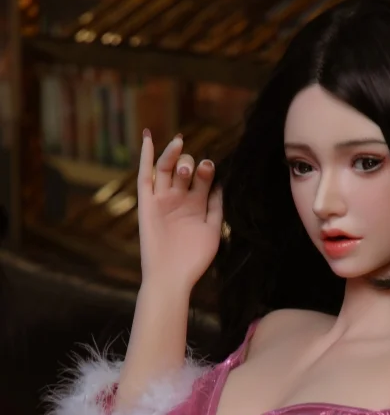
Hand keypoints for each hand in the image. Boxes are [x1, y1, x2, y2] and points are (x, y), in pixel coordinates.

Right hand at [137, 130, 222, 291]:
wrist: (172, 277)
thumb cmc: (194, 258)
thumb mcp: (212, 230)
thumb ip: (216, 207)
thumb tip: (220, 184)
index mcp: (196, 205)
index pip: (203, 179)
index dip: (209, 170)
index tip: (213, 168)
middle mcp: (179, 199)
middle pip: (184, 170)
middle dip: (192, 164)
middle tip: (200, 168)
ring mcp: (162, 200)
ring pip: (166, 169)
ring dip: (174, 156)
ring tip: (180, 144)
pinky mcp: (146, 204)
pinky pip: (144, 176)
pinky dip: (146, 157)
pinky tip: (149, 137)